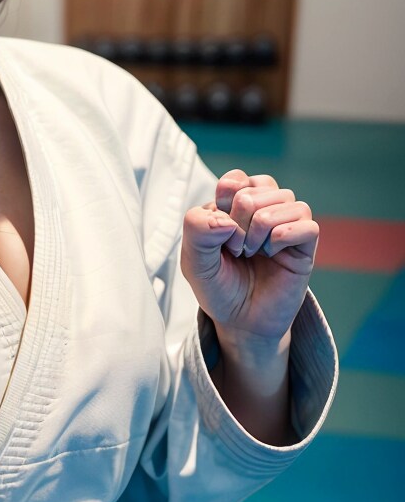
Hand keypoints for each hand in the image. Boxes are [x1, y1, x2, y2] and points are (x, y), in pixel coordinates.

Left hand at [180, 169, 318, 350]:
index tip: (218, 231)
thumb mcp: (194, 262)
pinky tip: (272, 253)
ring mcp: (287, 224)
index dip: (223, 202)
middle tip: (235, 249)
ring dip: (260, 228)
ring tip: (252, 252)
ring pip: (284, 199)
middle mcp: (264, 209)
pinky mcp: (306, 245)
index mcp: (235, 206)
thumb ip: (196, 230)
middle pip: (255, 190)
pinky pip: (306, 224)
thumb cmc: (219, 288)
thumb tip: (227, 219)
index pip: (235, 179)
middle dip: (238, 220)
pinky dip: (283, 236)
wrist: (241, 322)